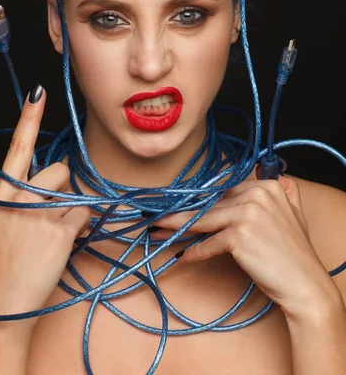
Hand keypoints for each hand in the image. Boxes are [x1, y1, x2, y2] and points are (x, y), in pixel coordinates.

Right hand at [0, 85, 89, 315]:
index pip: (16, 149)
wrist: (4, 300)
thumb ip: (20, 196)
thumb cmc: (4, 258)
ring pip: (72, 193)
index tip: (38, 91)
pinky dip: (78, 229)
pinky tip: (60, 245)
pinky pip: (83, 216)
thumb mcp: (0, 220)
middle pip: (58, 171)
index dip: (28, 119)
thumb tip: (50, 178)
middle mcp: (19, 200)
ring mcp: (39, 215)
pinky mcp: (59, 232)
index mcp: (2, 195)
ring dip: (70, 210)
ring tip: (51, 234)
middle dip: (62, 188)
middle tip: (51, 213)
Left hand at [152, 176, 338, 319]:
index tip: (177, 204)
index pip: (222, 191)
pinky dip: (194, 252)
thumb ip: (275, 192)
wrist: (305, 285)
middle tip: (155, 217)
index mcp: (266, 185)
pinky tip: (181, 257)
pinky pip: (209, 244)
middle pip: (209, 204)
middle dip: (180, 212)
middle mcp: (257, 194)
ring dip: (174, 227)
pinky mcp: (239, 235)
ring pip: (202, 220)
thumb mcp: (290, 213)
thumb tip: (256, 176)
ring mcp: (248, 213)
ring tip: (155, 230)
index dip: (199, 200)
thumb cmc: (294, 254)